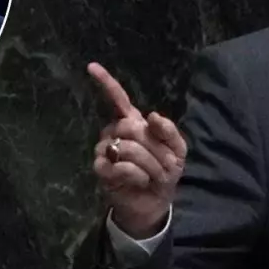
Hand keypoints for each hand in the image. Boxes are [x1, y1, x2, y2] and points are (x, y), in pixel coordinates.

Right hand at [87, 62, 186, 238]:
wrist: (156, 201)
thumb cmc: (164, 171)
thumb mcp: (177, 150)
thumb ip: (168, 131)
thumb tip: (151, 115)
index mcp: (132, 123)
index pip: (118, 99)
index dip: (106, 82)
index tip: (91, 66)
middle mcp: (114, 133)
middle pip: (132, 128)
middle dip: (156, 149)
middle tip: (165, 165)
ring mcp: (105, 150)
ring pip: (129, 149)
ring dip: (151, 165)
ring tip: (153, 176)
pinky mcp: (101, 170)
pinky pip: (122, 167)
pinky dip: (139, 176)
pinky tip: (141, 181)